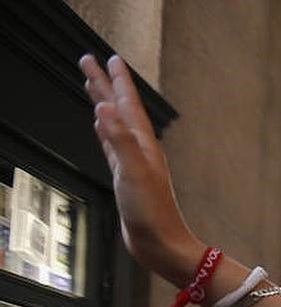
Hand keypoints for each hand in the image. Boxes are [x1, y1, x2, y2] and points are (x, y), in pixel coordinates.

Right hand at [79, 55, 202, 283]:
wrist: (161, 245)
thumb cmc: (153, 213)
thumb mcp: (134, 172)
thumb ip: (119, 140)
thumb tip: (104, 109)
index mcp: (142, 145)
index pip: (127, 104)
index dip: (117, 81)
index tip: (108, 58)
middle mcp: (139, 150)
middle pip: (118, 109)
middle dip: (104, 85)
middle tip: (89, 61)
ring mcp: (132, 163)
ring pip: (114, 124)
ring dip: (104, 105)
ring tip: (93, 87)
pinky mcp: (125, 178)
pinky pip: (111, 146)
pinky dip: (104, 132)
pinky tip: (100, 127)